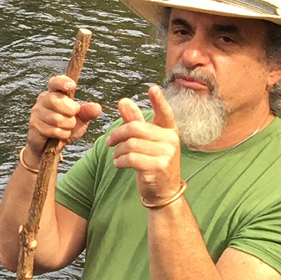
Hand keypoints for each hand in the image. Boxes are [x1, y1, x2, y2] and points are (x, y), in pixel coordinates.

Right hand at [26, 73, 102, 158]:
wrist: (51, 146)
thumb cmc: (65, 128)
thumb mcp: (80, 120)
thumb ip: (87, 112)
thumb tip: (97, 107)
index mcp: (54, 93)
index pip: (55, 82)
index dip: (62, 82)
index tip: (73, 86)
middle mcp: (43, 100)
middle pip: (56, 101)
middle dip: (70, 111)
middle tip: (73, 117)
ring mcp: (37, 112)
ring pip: (57, 118)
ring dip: (68, 126)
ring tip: (66, 127)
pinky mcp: (34, 125)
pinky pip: (54, 130)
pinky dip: (62, 134)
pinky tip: (60, 135)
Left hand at [106, 84, 182, 203]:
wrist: (163, 190)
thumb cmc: (153, 161)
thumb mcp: (146, 141)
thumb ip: (135, 121)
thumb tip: (123, 101)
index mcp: (169, 131)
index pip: (165, 113)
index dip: (159, 101)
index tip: (152, 88)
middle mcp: (171, 140)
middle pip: (136, 128)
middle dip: (117, 134)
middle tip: (109, 142)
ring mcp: (167, 154)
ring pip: (131, 144)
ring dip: (118, 151)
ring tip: (116, 156)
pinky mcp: (159, 167)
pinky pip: (131, 158)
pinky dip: (119, 161)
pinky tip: (119, 164)